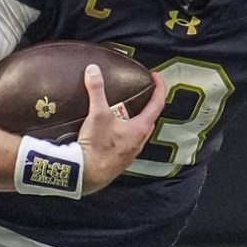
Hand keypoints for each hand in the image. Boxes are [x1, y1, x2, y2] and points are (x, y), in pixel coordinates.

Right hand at [78, 64, 165, 193]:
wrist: (86, 175)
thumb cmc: (97, 147)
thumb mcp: (97, 114)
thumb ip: (97, 90)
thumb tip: (94, 70)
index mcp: (139, 129)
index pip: (157, 104)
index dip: (159, 88)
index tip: (157, 77)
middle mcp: (139, 142)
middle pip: (149, 119)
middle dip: (148, 105)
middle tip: (142, 94)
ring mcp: (130, 153)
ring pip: (139, 132)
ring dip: (135, 120)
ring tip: (125, 111)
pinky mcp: (120, 160)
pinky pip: (128, 143)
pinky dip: (124, 133)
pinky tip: (112, 132)